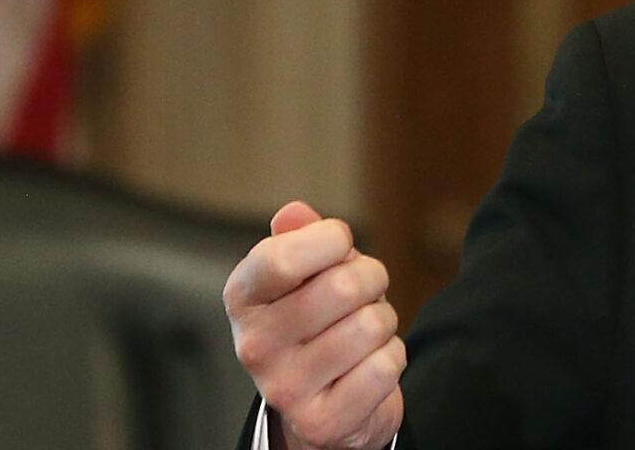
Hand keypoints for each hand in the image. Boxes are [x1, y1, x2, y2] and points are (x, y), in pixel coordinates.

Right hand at [223, 200, 406, 449]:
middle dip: (372, 278)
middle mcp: (253, 346)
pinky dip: (391, 358)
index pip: (285, 256)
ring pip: (371, 324)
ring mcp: (284, 389)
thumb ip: (300, 237)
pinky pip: (385, 366)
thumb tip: (294, 213)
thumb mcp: (306, 272)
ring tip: (363, 333)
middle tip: (364, 294)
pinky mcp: (321, 422)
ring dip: (384, 321)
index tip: (339, 245)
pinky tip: (367, 367)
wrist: (321, 401)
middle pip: (343, 286)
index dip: (332, 239)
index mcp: (243, 297)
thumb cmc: (318, 319)